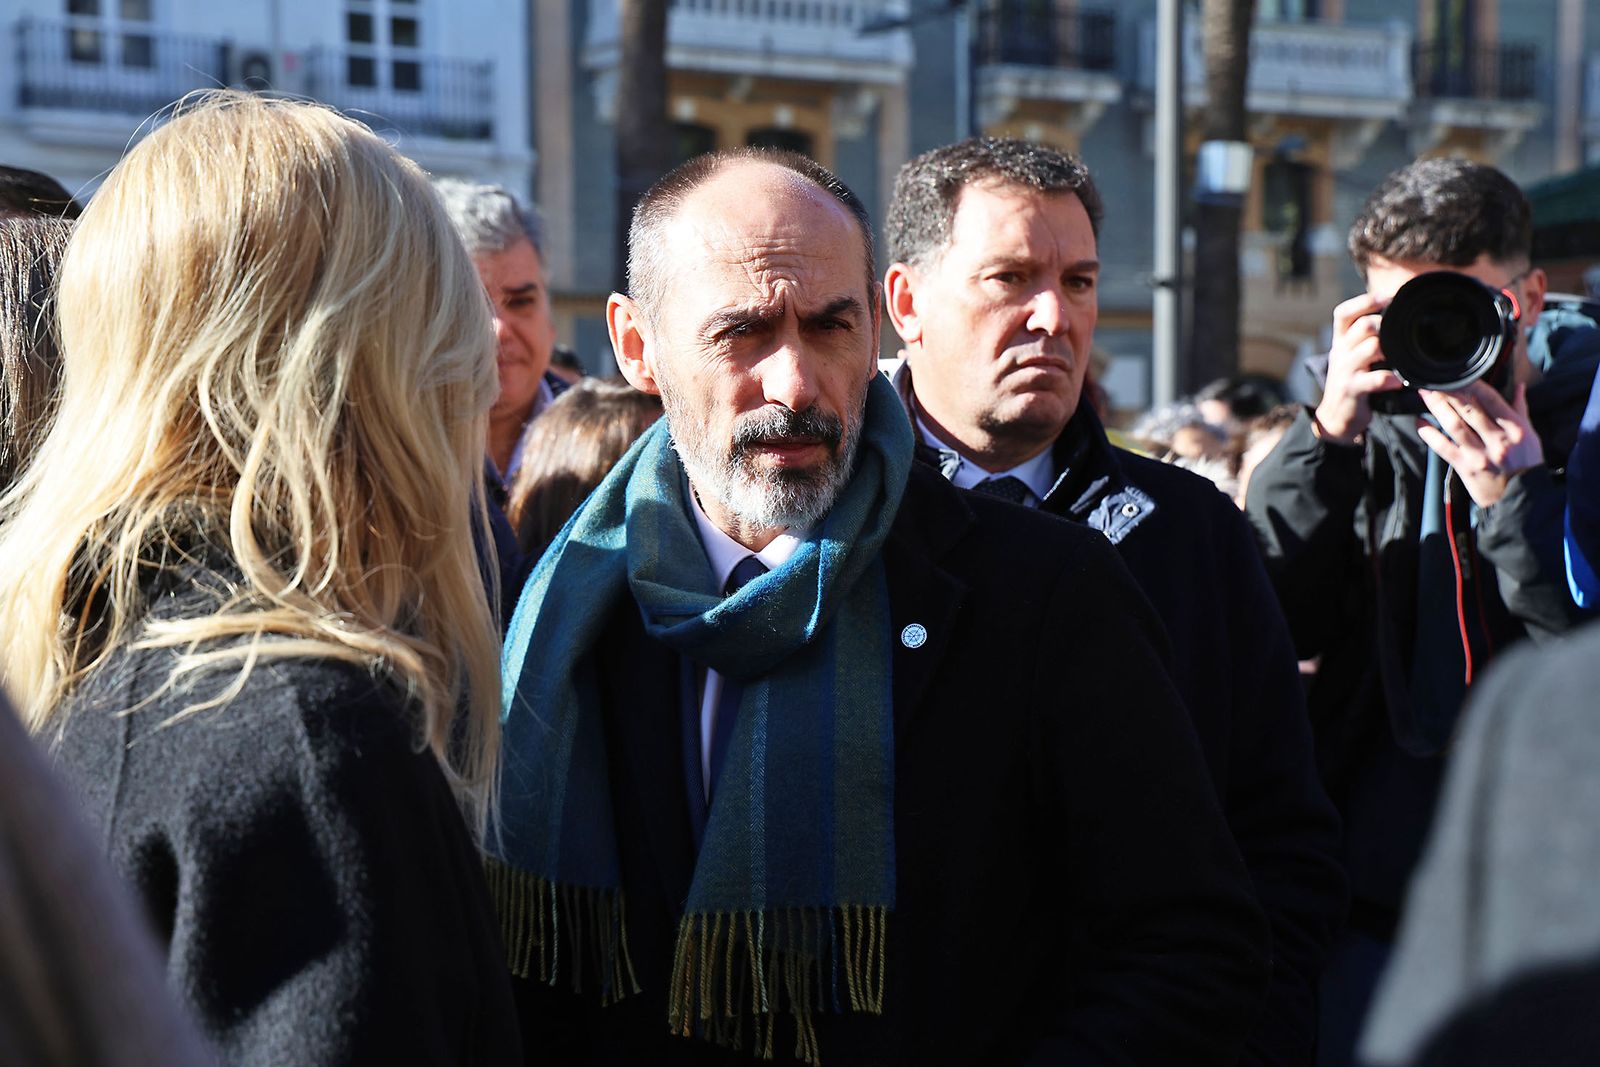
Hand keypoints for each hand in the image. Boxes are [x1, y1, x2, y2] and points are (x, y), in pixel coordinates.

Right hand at [1313, 293, 1403, 444]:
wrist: (1335, 417)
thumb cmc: (1352, 381)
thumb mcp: (1352, 356)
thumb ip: (1367, 338)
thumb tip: (1396, 315)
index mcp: (1340, 341)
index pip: (1344, 313)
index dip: (1365, 301)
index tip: (1388, 297)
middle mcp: (1340, 352)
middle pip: (1362, 326)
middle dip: (1383, 324)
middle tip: (1399, 329)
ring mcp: (1345, 371)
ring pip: (1370, 348)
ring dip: (1389, 349)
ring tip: (1402, 355)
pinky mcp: (1351, 390)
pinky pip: (1373, 380)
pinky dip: (1390, 379)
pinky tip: (1400, 381)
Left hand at [1415, 381, 1543, 507]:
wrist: (1522, 498)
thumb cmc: (1526, 462)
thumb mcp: (1530, 434)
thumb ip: (1519, 409)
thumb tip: (1518, 386)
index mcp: (1515, 428)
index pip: (1491, 399)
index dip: (1472, 384)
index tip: (1457, 373)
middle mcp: (1497, 440)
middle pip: (1469, 409)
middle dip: (1449, 392)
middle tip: (1433, 379)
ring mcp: (1480, 454)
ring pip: (1454, 425)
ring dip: (1437, 408)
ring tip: (1424, 394)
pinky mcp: (1465, 468)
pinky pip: (1443, 448)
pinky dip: (1429, 434)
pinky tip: (1419, 423)